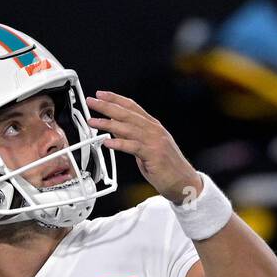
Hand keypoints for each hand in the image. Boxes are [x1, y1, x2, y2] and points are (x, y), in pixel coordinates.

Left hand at [85, 90, 201, 204]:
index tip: (101, 94)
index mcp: (152, 126)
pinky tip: (107, 142)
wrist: (184, 182)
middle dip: (107, 106)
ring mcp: (155, 141)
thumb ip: (132, 137)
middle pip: (127, 113)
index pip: (132, 107)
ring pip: (128, 128)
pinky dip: (119, 143)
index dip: (116, 99)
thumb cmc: (165, 167)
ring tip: (93, 121)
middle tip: (92, 101)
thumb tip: (114, 128)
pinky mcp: (154, 154)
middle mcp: (154, 130)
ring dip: (107, 124)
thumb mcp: (145, 148)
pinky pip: (133, 146)